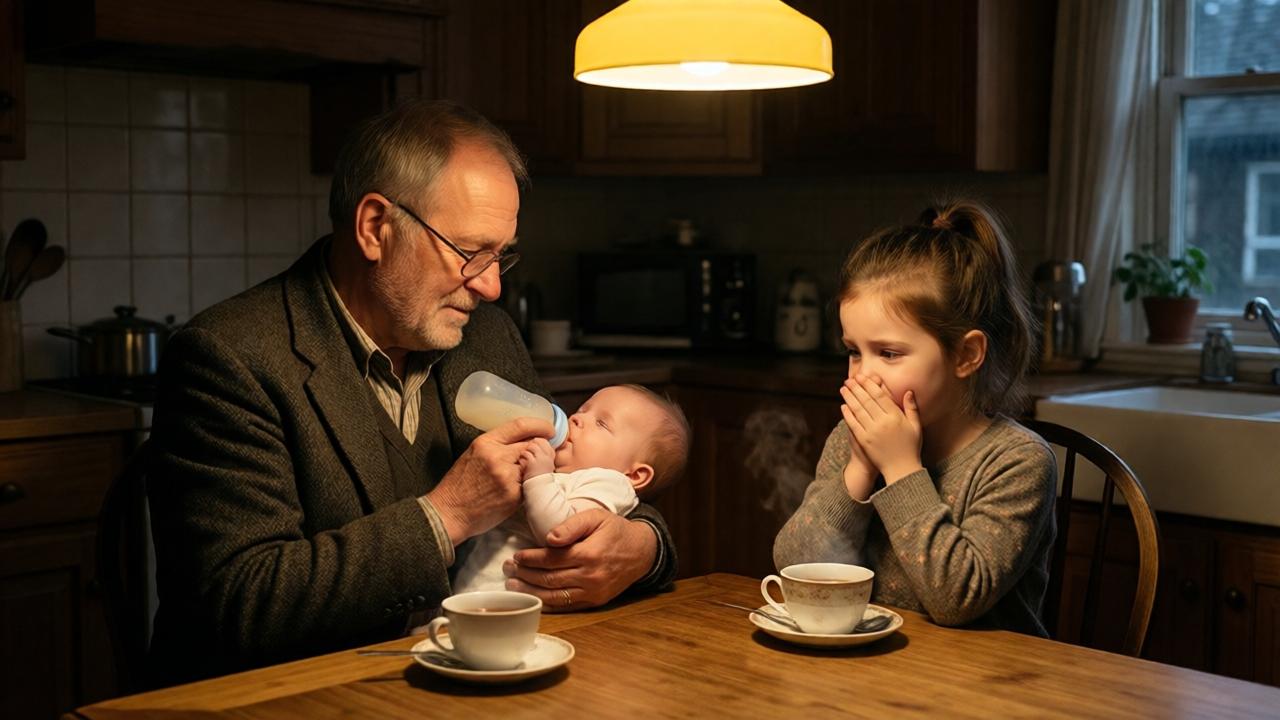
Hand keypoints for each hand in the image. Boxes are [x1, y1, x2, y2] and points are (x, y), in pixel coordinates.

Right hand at [426, 416, 553, 544]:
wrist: (449, 513)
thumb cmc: (459, 485)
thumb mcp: (473, 454)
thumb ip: (498, 446)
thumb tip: (524, 441)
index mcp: (486, 443)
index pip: (521, 425)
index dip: (540, 425)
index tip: (549, 430)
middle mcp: (497, 457)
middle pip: (532, 445)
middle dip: (542, 449)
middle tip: (543, 455)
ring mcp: (507, 476)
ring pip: (535, 465)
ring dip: (537, 469)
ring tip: (529, 475)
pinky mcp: (513, 495)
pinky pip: (531, 484)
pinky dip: (530, 486)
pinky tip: (521, 490)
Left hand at [503, 510, 656, 611]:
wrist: (642, 551)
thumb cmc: (615, 530)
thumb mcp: (596, 517)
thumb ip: (571, 525)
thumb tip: (548, 538)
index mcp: (589, 554)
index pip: (551, 559)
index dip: (531, 558)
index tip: (516, 556)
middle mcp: (590, 576)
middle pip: (549, 579)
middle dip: (525, 575)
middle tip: (507, 570)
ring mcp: (593, 592)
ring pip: (555, 596)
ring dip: (531, 592)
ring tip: (513, 586)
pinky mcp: (596, 602)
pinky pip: (567, 606)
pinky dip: (548, 604)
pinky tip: (533, 599)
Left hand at [840, 374, 922, 483]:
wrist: (901, 469)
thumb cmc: (910, 447)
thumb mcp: (916, 426)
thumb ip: (911, 408)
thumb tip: (908, 391)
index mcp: (896, 417)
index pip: (880, 396)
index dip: (869, 384)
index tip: (862, 376)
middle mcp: (883, 422)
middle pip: (867, 400)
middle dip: (857, 388)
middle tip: (850, 379)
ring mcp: (872, 432)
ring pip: (858, 410)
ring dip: (849, 398)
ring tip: (844, 389)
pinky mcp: (864, 440)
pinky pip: (853, 424)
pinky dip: (847, 414)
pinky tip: (843, 406)